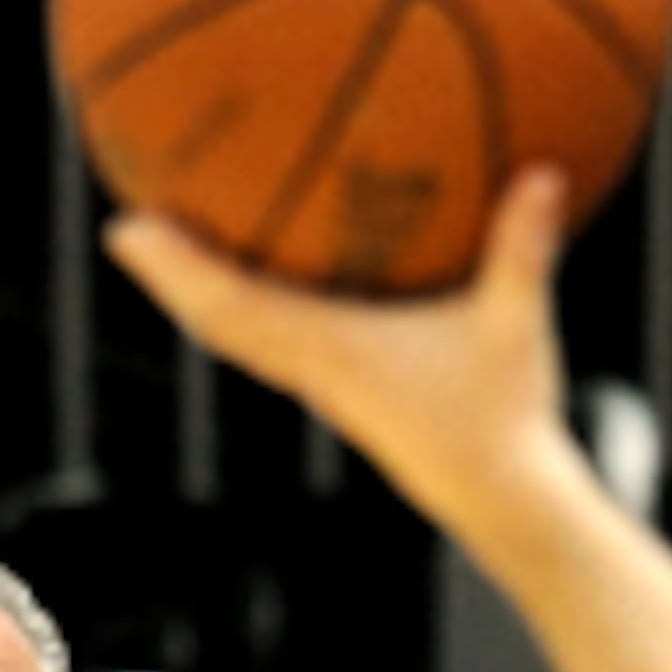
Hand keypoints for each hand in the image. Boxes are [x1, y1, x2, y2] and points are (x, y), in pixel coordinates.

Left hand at [105, 171, 577, 554]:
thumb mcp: (515, 320)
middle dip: (169, 274)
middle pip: (215, 321)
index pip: (229, 306)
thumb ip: (524, 244)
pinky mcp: (344, 394)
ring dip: (205, 293)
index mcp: (328, 350)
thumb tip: (546, 169)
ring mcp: (322, 386)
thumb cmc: (503, 417)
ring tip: (176, 247)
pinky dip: (256, 307)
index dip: (173, 268)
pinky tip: (277, 276)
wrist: (500, 502)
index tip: (124, 227)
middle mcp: (309, 369)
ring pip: (242, 337)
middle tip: (127, 225)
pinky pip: (279, 343)